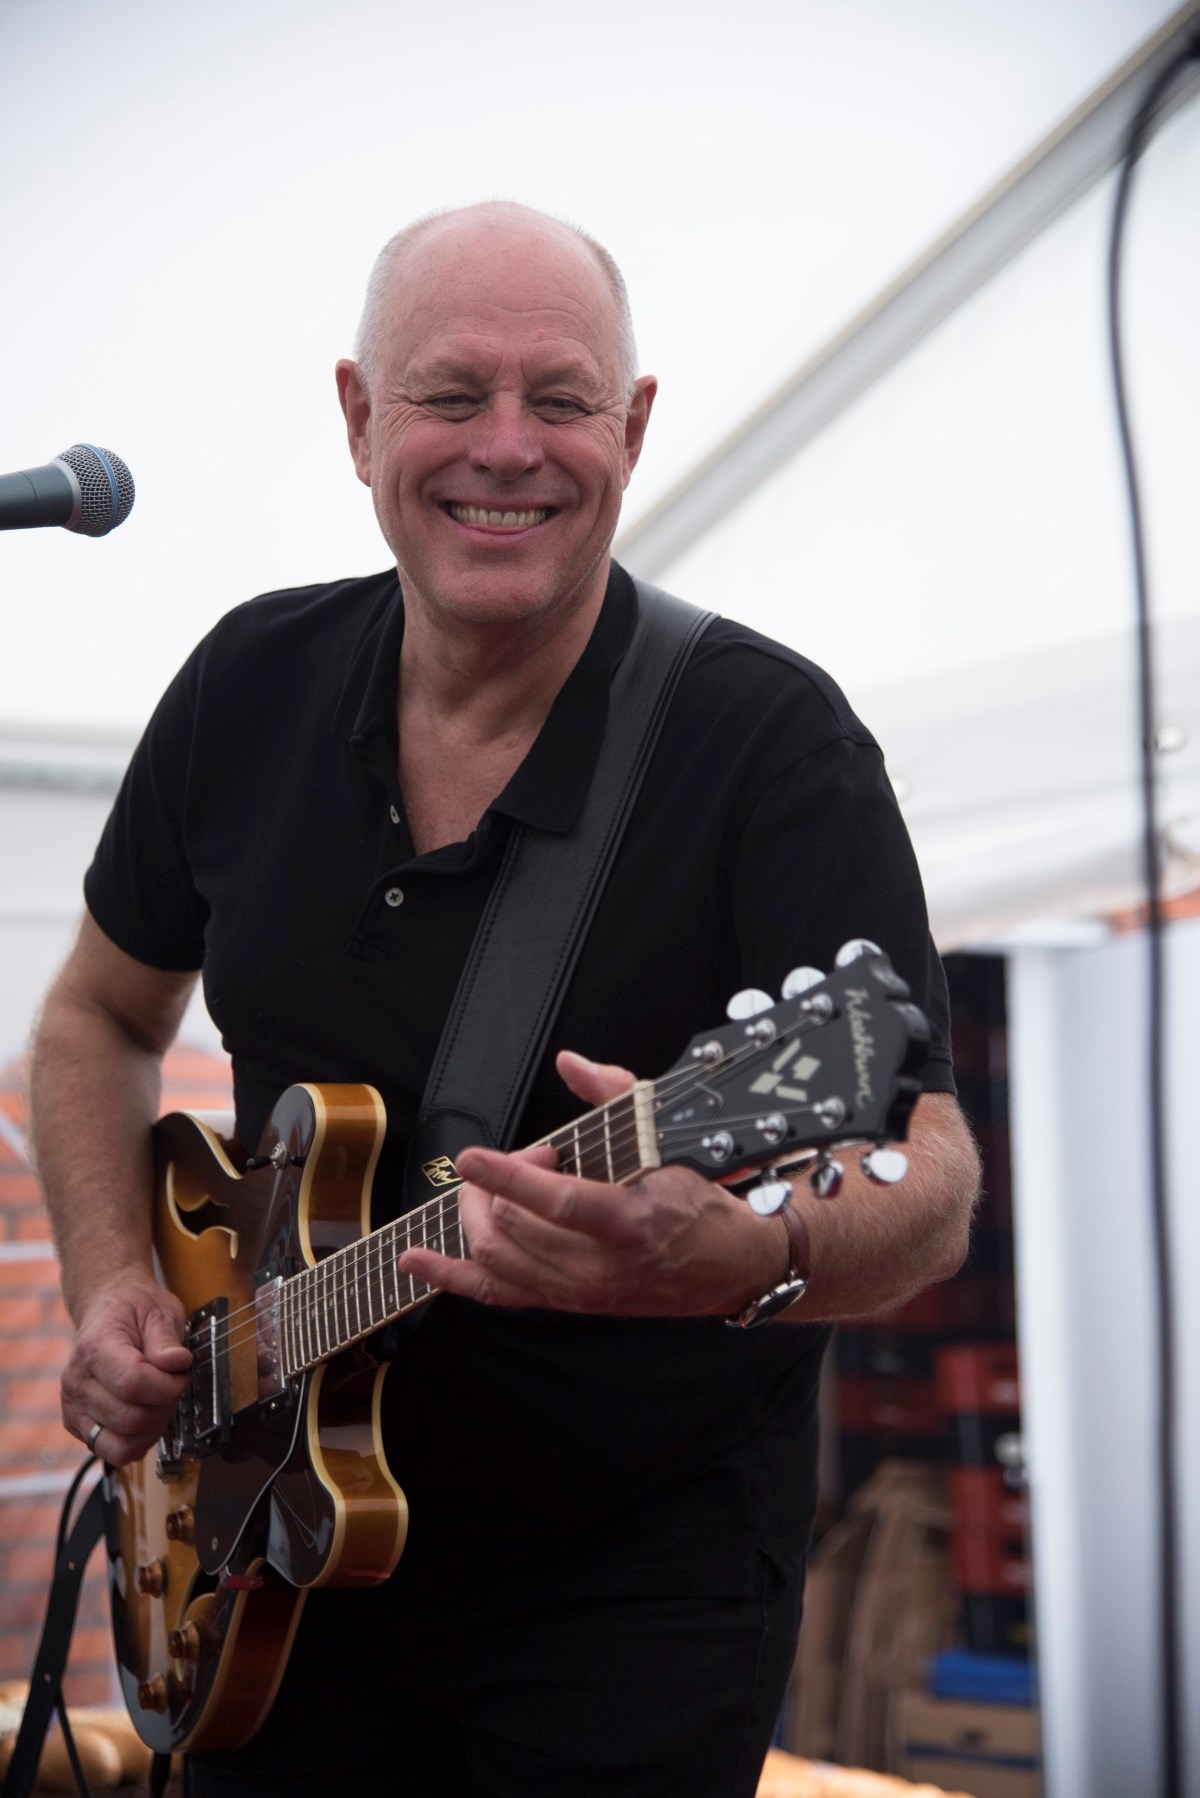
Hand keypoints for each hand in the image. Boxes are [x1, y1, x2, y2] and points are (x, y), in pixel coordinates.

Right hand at [61, 1276, 192, 1466]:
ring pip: (121, 1445)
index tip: (182, 1373)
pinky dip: (136, 1442)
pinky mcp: (76, 1424)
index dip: (168, 1386)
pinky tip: (146, 1416)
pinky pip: (112, 1452)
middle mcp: (77, 1381)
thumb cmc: (134, 1311)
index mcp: (95, 1347)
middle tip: (174, 1386)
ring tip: (160, 1402)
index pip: (132, 1384)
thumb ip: (167, 1340)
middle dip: (165, 1407)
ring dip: (152, 1429)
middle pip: (130, 1419)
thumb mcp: (159, 1310)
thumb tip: (177, 1363)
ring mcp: (73, 1406)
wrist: (105, 1310)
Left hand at [397, 1050, 783, 1316]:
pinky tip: (417, 1259)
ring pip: (496, 1260)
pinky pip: (495, 1294)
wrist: (727, 1265)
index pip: (554, 1202)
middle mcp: (598, 1265)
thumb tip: (572, 1063)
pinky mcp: (565, 1302)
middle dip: (494, 1186)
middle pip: (512, 1229)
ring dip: (474, 1218)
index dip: (507, 1177)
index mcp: (627, 1220)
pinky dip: (449, 1276)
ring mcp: (578, 1290)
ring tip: (486, 1188)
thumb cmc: (697, 1201)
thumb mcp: (667, 1138)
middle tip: (513, 1160)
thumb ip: (615, 1094)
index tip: (473, 1157)